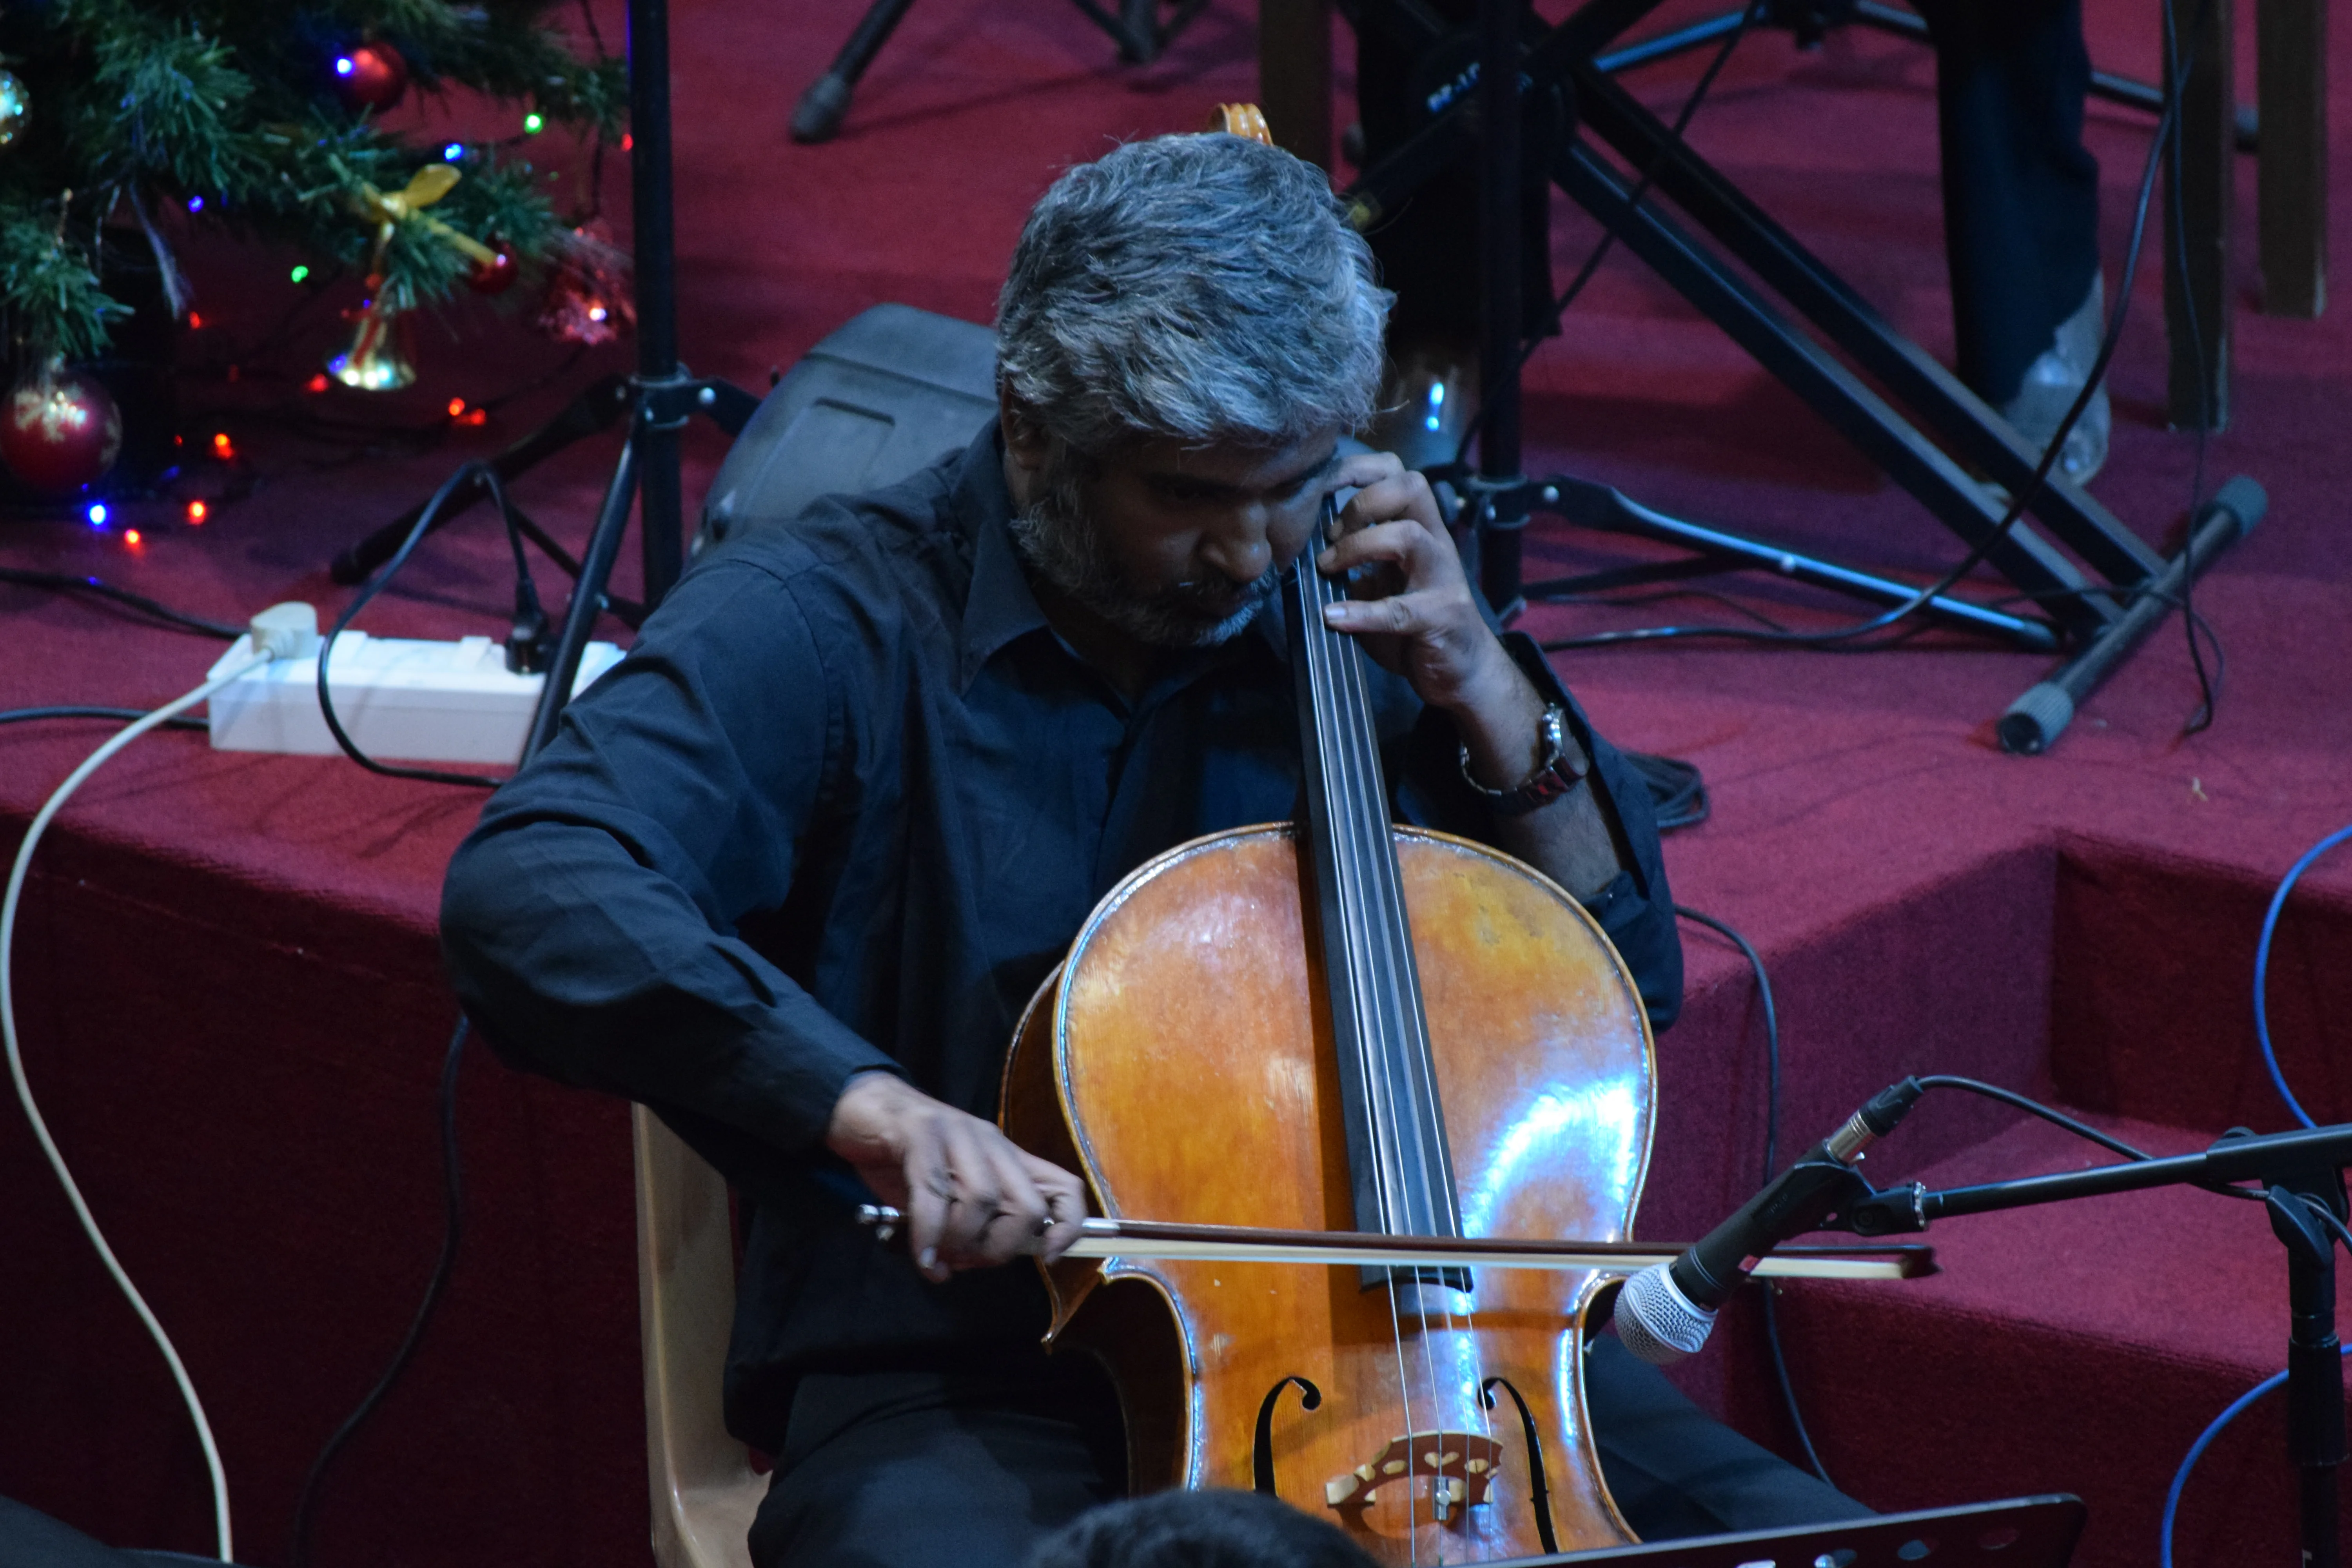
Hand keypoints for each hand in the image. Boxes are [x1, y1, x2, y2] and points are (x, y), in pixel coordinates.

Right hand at [825, 1071, 1085, 1282]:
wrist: (859, 1106)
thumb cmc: (905, 1158)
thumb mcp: (948, 1195)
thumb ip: (970, 1225)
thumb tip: (978, 1262)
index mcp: (1006, 1158)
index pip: (1064, 1189)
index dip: (1069, 1227)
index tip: (1048, 1258)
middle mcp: (991, 1143)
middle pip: (1028, 1206)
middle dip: (1000, 1248)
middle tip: (967, 1260)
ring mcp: (958, 1134)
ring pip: (984, 1200)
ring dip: (960, 1243)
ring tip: (938, 1257)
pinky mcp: (920, 1133)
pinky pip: (933, 1193)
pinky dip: (929, 1235)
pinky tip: (922, 1256)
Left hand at [1317, 452, 1544, 780]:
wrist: (1461, 671)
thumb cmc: (1415, 622)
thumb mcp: (1380, 584)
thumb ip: (1353, 563)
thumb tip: (1302, 548)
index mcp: (1420, 528)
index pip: (1398, 473)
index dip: (1358, 469)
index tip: (1318, 485)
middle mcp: (1435, 543)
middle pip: (1411, 487)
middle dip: (1362, 502)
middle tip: (1331, 535)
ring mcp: (1442, 578)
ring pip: (1407, 536)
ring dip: (1358, 547)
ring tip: (1327, 568)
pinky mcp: (1441, 616)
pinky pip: (1401, 609)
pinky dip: (1362, 612)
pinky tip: (1334, 618)